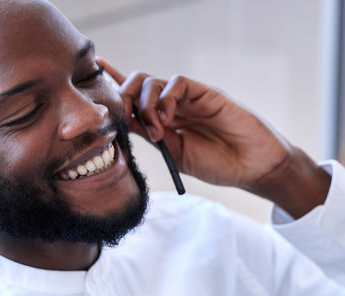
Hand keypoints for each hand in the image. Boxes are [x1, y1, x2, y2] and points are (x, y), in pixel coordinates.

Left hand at [98, 58, 329, 217]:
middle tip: (126, 119)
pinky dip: (165, 98)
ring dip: (145, 104)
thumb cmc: (221, 165)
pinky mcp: (205, 93)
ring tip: (156, 130)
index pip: (133, 102)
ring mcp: (188, 99)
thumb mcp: (177, 155)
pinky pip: (177, 83)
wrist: (253, 166)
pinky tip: (167, 119)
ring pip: (152, 82)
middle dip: (123, 97)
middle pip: (137, 86)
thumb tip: (123, 125)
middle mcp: (173, 107)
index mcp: (164, 123)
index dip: (113, 89)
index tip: (92, 81)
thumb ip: (153, 138)